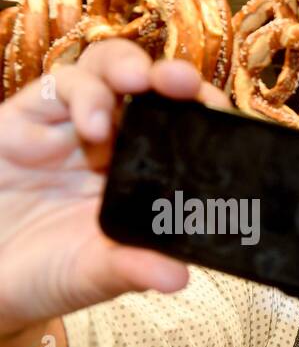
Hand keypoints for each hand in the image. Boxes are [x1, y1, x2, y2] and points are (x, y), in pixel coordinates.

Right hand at [0, 39, 228, 336]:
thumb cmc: (47, 274)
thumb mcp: (93, 275)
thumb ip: (132, 268)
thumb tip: (177, 277)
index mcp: (143, 178)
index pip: (184, 133)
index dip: (204, 116)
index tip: (225, 118)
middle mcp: (112, 146)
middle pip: (150, 91)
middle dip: (173, 78)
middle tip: (187, 84)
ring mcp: (69, 129)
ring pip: (105, 74)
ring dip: (128, 69)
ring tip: (139, 86)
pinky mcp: (25, 120)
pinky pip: (58, 87)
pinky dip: (82, 96)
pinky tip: (92, 124)